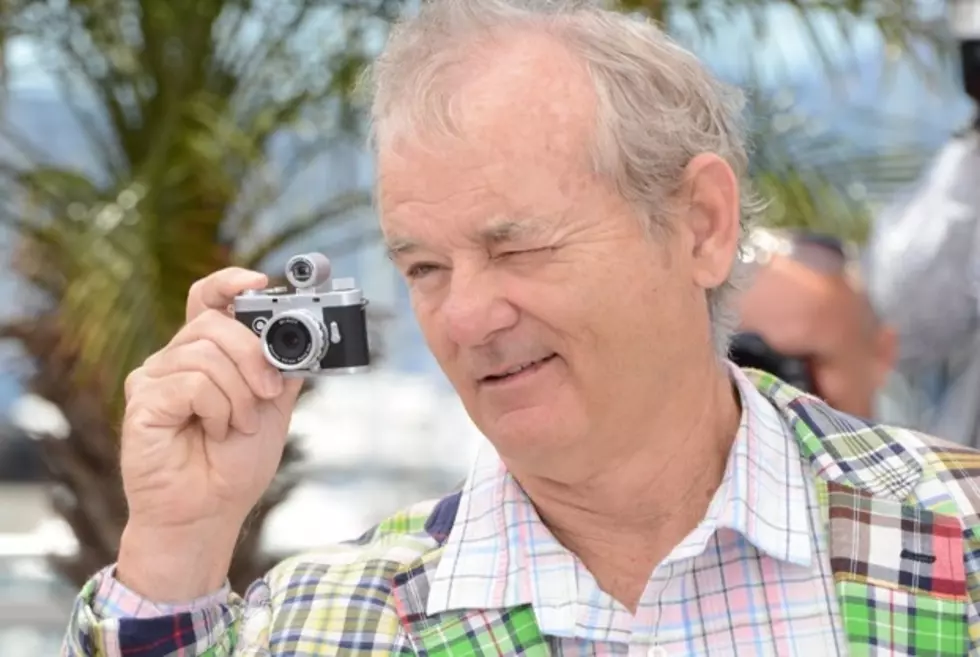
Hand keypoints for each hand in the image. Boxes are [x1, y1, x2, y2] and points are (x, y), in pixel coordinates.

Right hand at [116, 267, 302, 599]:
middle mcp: (176, 358)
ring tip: (238, 425)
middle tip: (268, 392)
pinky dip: (218, 410)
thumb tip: (303, 337)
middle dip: (254, 357)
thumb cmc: (234, 465)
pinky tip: (213, 433)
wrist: (210, 512)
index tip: (261, 282)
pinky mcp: (142, 401)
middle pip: (216, 323)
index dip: (231, 281)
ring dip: (239, 394)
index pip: (208, 298)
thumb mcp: (274, 409)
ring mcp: (154, 378)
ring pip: (207, 355)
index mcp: (207, 354)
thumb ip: (283, 369)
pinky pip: (192, 384)